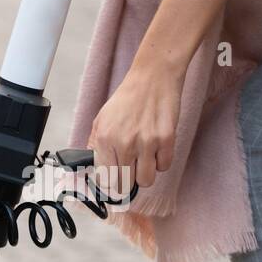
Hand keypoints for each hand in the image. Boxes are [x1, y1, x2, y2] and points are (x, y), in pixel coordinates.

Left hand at [89, 62, 181, 193]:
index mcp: (104, 138)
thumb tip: (95, 168)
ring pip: (146, 181)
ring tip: (145, 158)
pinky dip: (161, 161)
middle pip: (125, 184)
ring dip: (145, 173)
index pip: (105, 179)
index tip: (115, 179)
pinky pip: (164, 167)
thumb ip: (96, 145)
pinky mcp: (166, 140)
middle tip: (131, 168)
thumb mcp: (102, 118)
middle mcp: (124, 143)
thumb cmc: (128, 97)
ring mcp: (146, 142)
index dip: (111, 182)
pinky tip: (157, 148)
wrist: (153, 77)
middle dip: (128, 180)